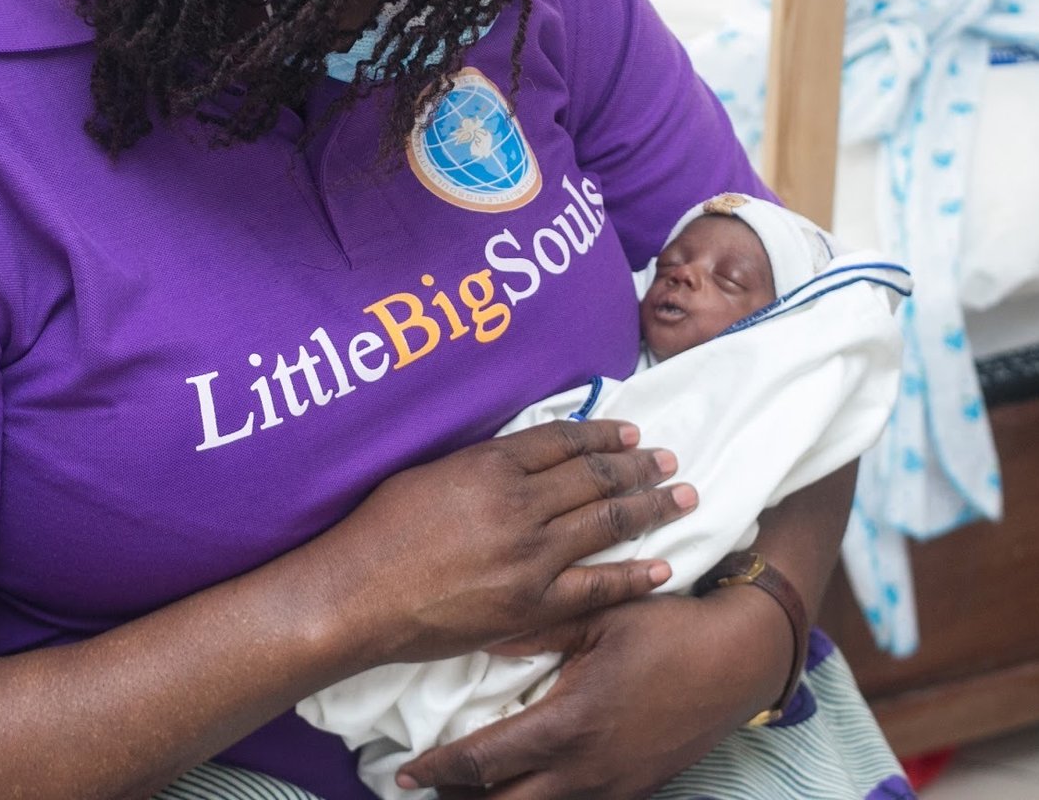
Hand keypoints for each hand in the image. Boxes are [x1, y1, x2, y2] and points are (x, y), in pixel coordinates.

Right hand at [318, 419, 696, 664]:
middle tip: (670, 461)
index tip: (631, 434)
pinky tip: (661, 566)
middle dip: (639, 467)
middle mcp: (519, 504)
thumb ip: (480, 465)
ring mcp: (530, 556)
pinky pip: (596, 587)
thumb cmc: (379, 531)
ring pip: (606, 523)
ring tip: (682, 496)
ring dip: (650, 507)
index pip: (563, 440)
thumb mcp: (429, 473)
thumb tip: (521, 459)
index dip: (604, 435)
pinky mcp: (531, 604)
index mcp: (491, 465)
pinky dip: (633, 575)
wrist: (357, 595)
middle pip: (595, 477)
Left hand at [397, 589, 796, 798]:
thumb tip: (480, 636)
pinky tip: (527, 780)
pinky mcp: (634, 789)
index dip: (437, 771)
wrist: (740, 659)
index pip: (483, 763)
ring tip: (465, 786)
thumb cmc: (669, 629)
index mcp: (569, 725)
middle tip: (426, 786)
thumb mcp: (600, 617)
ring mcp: (612, 785)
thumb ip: (537, 630)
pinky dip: (540, 798)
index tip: (405, 772)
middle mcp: (586, 768)